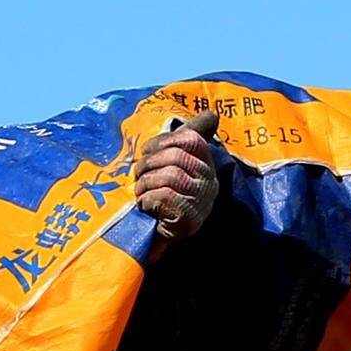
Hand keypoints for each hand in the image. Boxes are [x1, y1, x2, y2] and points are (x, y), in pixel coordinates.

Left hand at [135, 113, 227, 244]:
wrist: (156, 236)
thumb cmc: (162, 195)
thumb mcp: (174, 163)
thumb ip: (188, 138)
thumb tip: (213, 114)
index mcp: (207, 165)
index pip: (191, 140)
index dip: (163, 142)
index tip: (147, 152)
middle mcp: (210, 183)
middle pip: (176, 157)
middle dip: (148, 164)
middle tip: (137, 175)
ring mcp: (202, 202)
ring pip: (170, 176)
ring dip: (146, 183)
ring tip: (140, 192)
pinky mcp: (189, 220)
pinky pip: (165, 196)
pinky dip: (147, 199)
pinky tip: (145, 206)